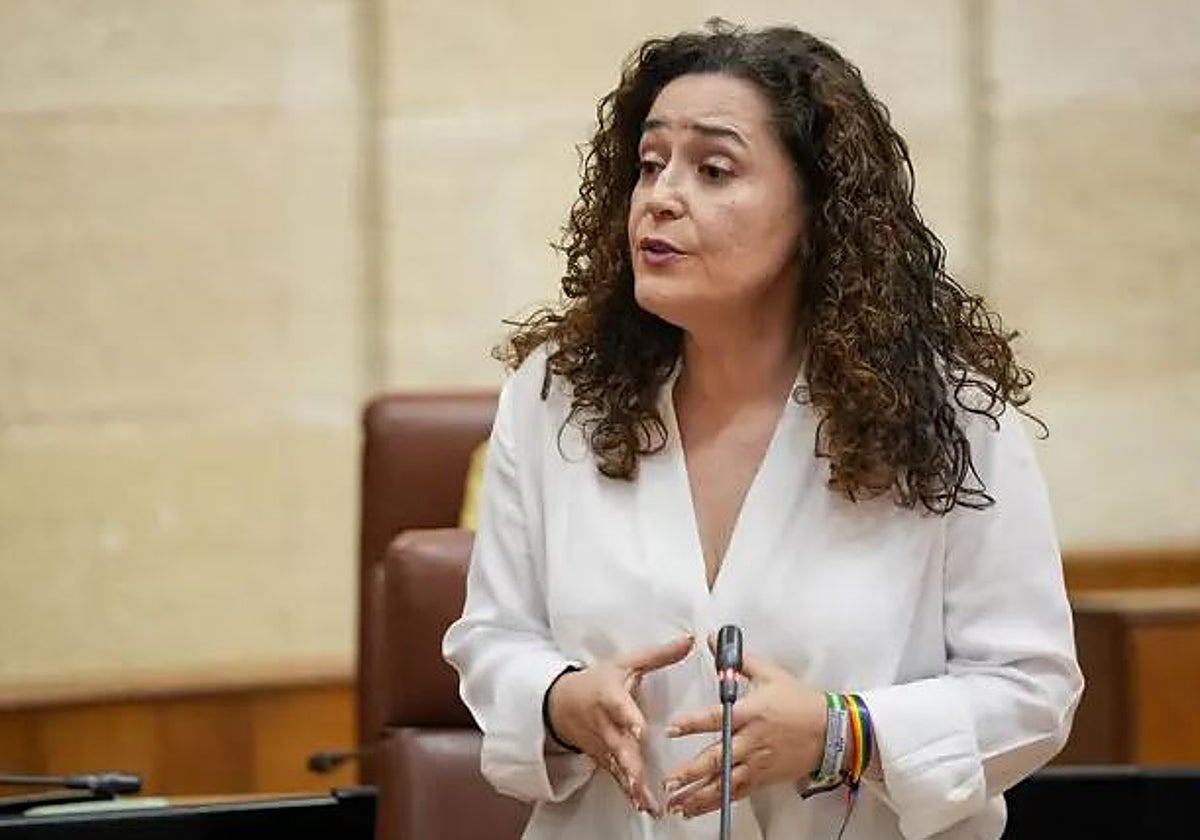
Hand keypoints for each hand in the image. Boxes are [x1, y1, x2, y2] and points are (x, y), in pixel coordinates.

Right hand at [546, 635, 693, 814]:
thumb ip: (659, 654)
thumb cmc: (597, 681)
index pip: (618, 707)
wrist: (561, 704)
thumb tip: (688, 640)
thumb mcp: (626, 663)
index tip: (638, 728)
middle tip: (640, 779)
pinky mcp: (604, 760)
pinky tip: (643, 806)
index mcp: (610, 697)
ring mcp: (604, 746)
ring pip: (618, 767)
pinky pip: (617, 778)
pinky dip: (629, 793)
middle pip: (618, 745)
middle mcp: (606, 725)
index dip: (627, 717)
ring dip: (632, 785)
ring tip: (648, 802)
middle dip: (630, 763)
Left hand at [662, 641, 825, 818]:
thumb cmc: (800, 701)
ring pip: (724, 783)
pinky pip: (736, 793)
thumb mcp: (770, 674)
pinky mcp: (763, 778)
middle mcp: (751, 742)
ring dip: (698, 795)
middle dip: (690, 771)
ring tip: (675, 803)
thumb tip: (714, 640)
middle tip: (668, 780)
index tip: (672, 728)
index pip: (716, 719)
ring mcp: (757, 763)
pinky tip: (696, 809)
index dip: (693, 723)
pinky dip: (715, 803)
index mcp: (750, 714)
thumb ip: (738, 660)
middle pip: (717, 759)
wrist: (832, 731)